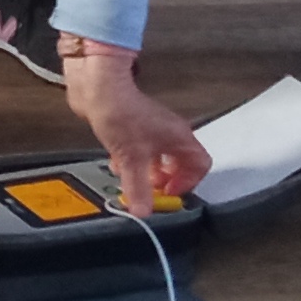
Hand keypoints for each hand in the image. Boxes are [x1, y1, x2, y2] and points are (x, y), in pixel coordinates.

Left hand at [59, 37, 208, 205]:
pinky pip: (142, 148)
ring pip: (159, 157)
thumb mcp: (132, 160)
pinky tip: (118, 163)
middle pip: (180, 163)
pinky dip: (133, 159)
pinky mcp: (135, 125)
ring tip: (132, 178)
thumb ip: (139, 189)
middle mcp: (170, 132)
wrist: (99, 90)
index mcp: (179, 138)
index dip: (188, 183)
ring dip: (146, 171)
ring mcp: (153, 127)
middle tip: (151, 189)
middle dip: (165, 180)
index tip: (169, 192)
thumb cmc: (121, 114)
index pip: (201, 164)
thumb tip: (143, 211)